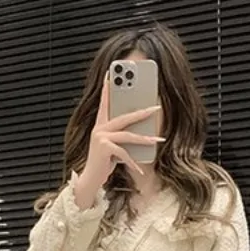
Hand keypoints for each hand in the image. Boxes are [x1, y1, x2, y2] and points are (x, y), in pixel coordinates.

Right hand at [74, 78, 163, 207]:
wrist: (91, 178)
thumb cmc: (104, 162)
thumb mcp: (114, 147)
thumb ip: (123, 138)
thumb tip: (144, 134)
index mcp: (101, 124)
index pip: (104, 102)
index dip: (107, 87)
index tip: (111, 73)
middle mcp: (99, 127)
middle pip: (125, 117)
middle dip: (142, 112)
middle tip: (156, 107)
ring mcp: (100, 137)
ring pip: (128, 135)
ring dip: (145, 138)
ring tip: (158, 140)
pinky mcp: (103, 148)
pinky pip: (124, 153)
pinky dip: (133, 162)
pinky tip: (140, 169)